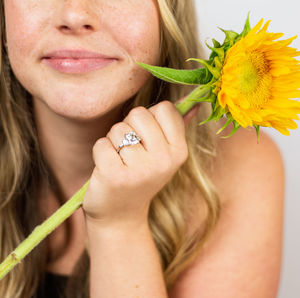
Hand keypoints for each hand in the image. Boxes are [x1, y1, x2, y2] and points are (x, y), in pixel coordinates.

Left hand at [82, 99, 192, 229]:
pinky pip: (101, 144)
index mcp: (179, 151)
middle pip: (139, 113)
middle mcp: (164, 160)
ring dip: (114, 142)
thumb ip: (176, 126)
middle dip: (129, 127)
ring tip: (120, 163)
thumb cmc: (141, 177)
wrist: (121, 215)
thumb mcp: (164, 155)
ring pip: (117, 129)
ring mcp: (140, 169)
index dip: (150, 119)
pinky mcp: (114, 175)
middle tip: (131, 152)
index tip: (147, 138)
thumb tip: (191, 102)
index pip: (164, 108)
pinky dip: (100, 153)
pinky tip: (108, 169)